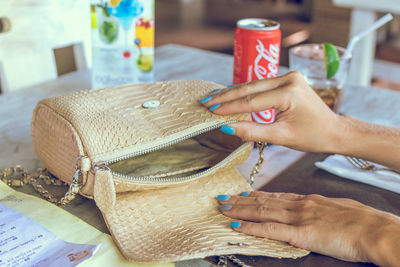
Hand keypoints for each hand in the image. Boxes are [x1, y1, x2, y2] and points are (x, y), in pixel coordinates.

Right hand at [201, 71, 343, 152]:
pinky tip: (231, 94)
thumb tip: (227, 127)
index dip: (229, 107)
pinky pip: (261, 86)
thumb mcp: (281, 137)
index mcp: (289, 92)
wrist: (334, 130)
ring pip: (253, 85)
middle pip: (250, 88)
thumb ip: (253, 131)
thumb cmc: (312, 135)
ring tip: (213, 98)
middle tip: (206, 102)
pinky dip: (245, 92)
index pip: (251, 101)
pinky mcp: (288, 79)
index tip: (211, 111)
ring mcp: (289, 77)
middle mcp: (289, 79)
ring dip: (233, 92)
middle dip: (226, 96)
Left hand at [217, 191, 399, 265]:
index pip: (276, 196)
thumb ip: (322, 209)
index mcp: (309, 200)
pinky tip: (236, 226)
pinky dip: (250, 228)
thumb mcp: (339, 209)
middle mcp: (299, 205)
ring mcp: (298, 217)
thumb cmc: (362, 221)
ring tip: (223, 208)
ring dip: (239, 210)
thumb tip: (317, 213)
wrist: (374, 229)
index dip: (256, 195)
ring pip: (261, 211)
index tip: (243, 194)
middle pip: (263, 201)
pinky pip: (269, 230)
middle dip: (241, 201)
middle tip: (223, 198)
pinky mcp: (300, 233)